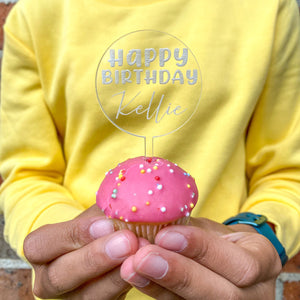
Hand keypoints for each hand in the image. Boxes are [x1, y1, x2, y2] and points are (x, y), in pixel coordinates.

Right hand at [23, 204, 139, 298]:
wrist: (108, 249)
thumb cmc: (98, 227)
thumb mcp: (97, 215)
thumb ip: (105, 212)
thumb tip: (128, 206)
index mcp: (42, 251)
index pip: (40, 245)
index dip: (73, 234)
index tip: (106, 224)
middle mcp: (49, 280)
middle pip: (59, 276)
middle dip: (95, 258)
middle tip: (127, 242)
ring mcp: (72, 297)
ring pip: (87, 296)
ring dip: (115, 276)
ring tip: (139, 255)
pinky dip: (127, 285)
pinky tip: (142, 270)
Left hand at [120, 218, 281, 299]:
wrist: (231, 260)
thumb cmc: (220, 240)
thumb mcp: (214, 229)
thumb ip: (190, 228)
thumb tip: (151, 218)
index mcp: (263, 262)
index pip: (241, 264)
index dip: (202, 249)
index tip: (165, 235)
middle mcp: (256, 294)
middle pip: (223, 294)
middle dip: (179, 274)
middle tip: (142, 257)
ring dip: (161, 286)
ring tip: (131, 267)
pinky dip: (157, 292)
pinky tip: (138, 277)